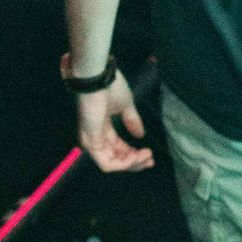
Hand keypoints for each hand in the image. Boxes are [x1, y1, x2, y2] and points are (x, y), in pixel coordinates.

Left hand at [63, 59, 153, 173]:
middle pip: (115, 159)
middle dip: (135, 162)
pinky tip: (136, 157)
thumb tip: (140, 135)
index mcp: (103, 128)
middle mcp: (96, 137)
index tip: (150, 154)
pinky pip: (106, 163)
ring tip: (146, 157)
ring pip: (111, 164)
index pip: (117, 148)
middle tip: (151, 160)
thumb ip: (132, 121)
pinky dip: (123, 164)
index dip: (134, 154)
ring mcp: (91, 141)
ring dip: (131, 164)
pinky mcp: (91, 143)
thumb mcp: (125, 106)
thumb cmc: (110, 87)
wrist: (98, 77)